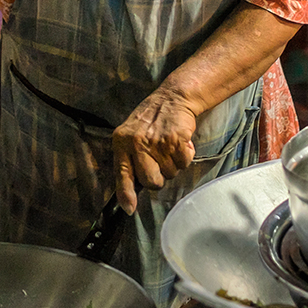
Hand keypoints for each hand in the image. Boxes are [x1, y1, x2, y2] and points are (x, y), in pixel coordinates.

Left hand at [111, 89, 196, 214]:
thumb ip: (128, 161)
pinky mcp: (176, 140)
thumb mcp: (130, 136)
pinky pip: (183, 163)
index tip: (130, 209)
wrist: (172, 98)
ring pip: (169, 174)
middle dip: (158, 177)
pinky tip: (180, 143)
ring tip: (168, 147)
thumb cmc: (150, 121)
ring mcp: (157, 141)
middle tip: (159, 161)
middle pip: (151, 181)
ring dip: (172, 165)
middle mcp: (137, 142)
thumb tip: (129, 198)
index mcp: (122, 142)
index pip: (122, 174)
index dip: (126, 194)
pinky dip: (185, 157)